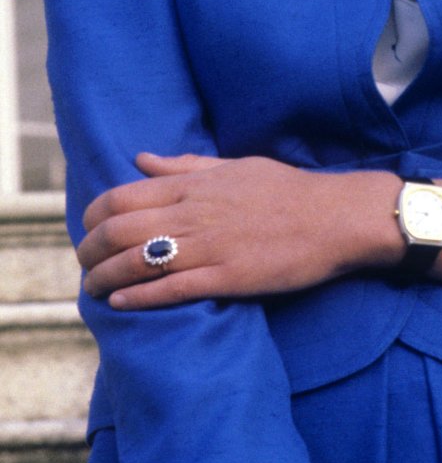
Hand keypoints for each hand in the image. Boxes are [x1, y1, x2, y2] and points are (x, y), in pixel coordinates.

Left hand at [78, 153, 403, 307]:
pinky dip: (138, 297)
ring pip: (137, 263)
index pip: (122, 197)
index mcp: (195, 184)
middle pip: (120, 231)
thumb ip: (184, 166)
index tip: (89, 229)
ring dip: (104, 277)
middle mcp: (195, 213)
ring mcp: (210, 247)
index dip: (94, 216)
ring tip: (92, 288)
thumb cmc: (288, 190)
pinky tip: (119, 303)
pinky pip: (170, 289)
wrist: (336, 217)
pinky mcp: (228, 278)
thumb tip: (140, 159)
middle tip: (84, 262)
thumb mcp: (235, 166)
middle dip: (90, 249)